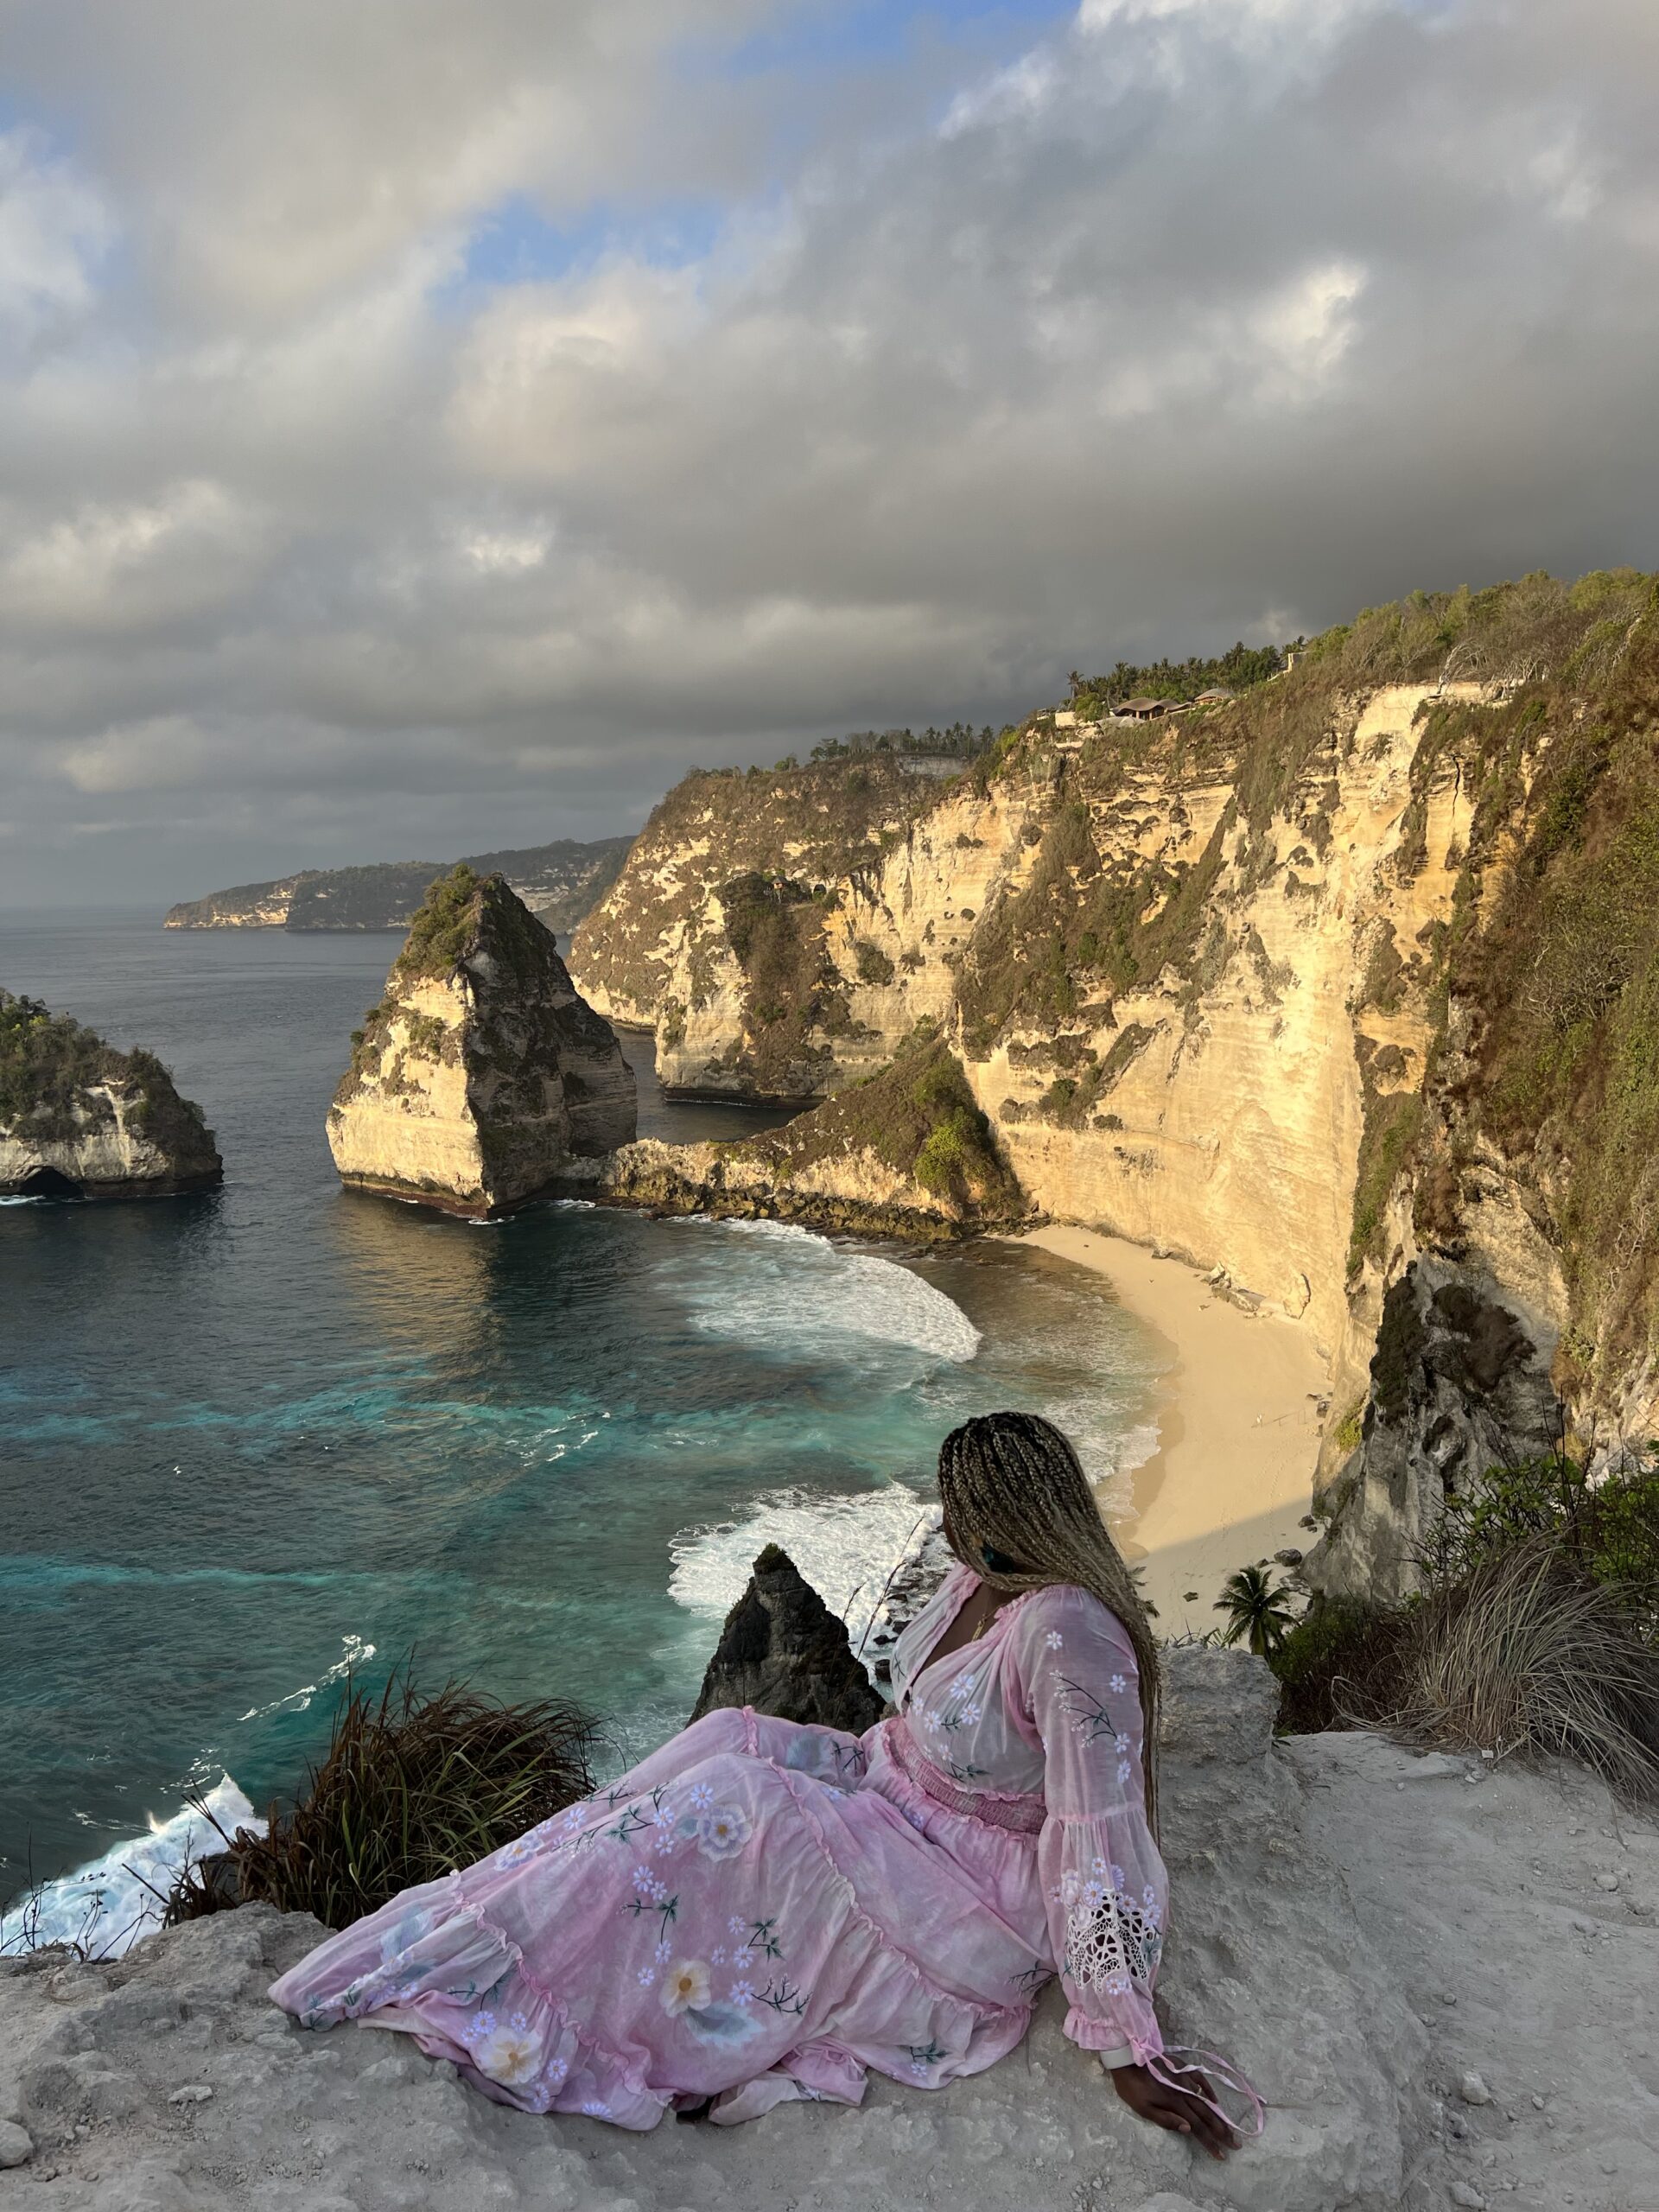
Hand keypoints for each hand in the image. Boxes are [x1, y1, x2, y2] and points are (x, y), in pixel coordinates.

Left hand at [1109, 2060, 1240, 2159]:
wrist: (1126, 2057)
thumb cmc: (1132, 2087)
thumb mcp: (1143, 2108)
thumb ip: (1166, 2119)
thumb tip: (1188, 2129)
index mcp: (1175, 2105)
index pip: (1198, 2128)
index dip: (1210, 2142)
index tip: (1221, 2155)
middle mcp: (1184, 2092)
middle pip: (1207, 2115)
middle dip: (1222, 2131)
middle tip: (1235, 2144)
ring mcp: (1184, 2078)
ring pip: (1206, 2100)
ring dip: (1219, 2115)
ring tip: (1230, 2128)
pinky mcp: (1181, 2067)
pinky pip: (1200, 2078)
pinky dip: (1208, 2089)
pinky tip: (1215, 2099)